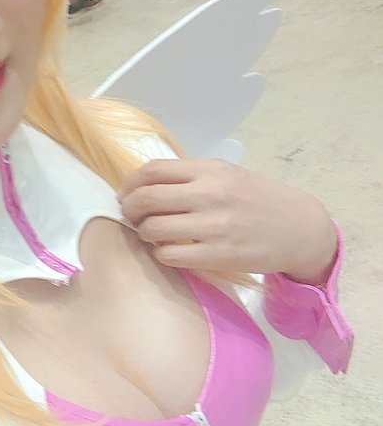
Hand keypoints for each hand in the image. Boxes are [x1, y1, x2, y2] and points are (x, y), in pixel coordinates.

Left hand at [119, 159, 338, 284]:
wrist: (300, 228)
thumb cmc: (261, 199)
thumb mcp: (230, 175)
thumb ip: (192, 176)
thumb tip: (148, 184)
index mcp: (211, 170)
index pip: (153, 170)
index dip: (131, 184)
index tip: (126, 195)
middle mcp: (210, 194)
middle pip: (146, 199)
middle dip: (130, 209)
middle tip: (133, 217)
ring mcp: (214, 226)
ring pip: (153, 229)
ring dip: (144, 233)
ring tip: (152, 234)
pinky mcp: (218, 255)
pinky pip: (170, 255)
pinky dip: (161, 253)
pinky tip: (168, 251)